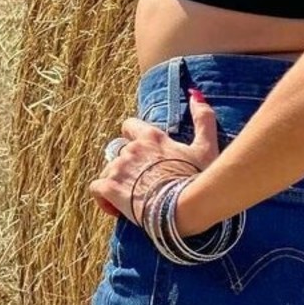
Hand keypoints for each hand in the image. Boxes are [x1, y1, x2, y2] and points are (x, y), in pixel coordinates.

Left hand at [89, 89, 220, 224]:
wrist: (187, 206)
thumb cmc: (198, 177)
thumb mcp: (206, 146)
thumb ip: (203, 118)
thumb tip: (195, 94)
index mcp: (152, 137)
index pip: (129, 126)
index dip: (133, 139)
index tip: (144, 157)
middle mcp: (132, 148)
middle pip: (119, 152)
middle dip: (128, 167)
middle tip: (144, 184)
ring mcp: (119, 168)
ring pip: (108, 170)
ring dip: (118, 183)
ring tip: (135, 200)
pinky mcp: (111, 188)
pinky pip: (97, 189)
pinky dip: (104, 199)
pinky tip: (119, 209)